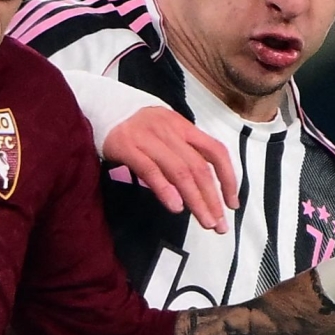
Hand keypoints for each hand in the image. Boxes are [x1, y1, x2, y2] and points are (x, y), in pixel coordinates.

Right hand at [102, 105, 235, 232]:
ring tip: (205, 222)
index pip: (215, 151)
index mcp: (184, 126)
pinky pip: (150, 171)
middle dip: (212, 199)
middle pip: (199, 167)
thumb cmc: (138, 129)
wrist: (103, 110)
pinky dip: (165, 190)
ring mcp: (148, 138)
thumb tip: (203, 189)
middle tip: (219, 225)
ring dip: (195, 200)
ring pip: (180, 171)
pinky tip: (176, 207)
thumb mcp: (166, 134)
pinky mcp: (127, 147)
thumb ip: (183, 154)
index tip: (232, 204)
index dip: (228, 178)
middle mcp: (170, 130)